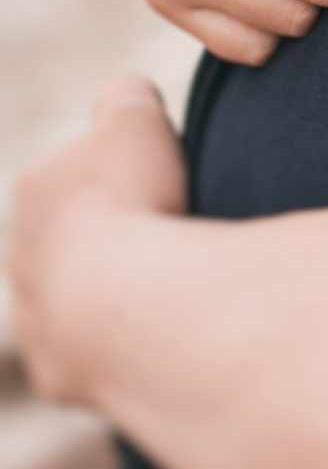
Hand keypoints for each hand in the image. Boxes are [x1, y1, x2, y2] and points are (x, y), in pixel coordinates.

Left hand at [8, 76, 186, 404]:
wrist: (130, 308)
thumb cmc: (135, 206)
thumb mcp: (136, 124)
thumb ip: (126, 100)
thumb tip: (125, 91)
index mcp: (36, 194)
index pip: (70, 174)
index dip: (116, 173)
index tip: (153, 176)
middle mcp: (21, 261)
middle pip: (59, 244)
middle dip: (100, 240)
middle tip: (160, 235)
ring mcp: (37, 323)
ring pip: (69, 303)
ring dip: (109, 296)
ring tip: (166, 290)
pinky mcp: (61, 377)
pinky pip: (96, 356)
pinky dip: (126, 344)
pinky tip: (164, 335)